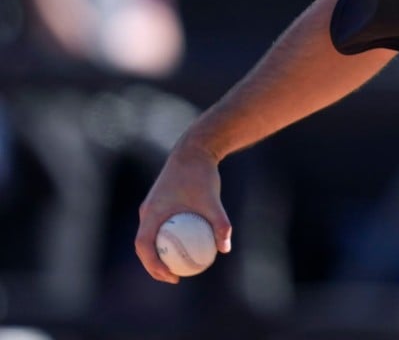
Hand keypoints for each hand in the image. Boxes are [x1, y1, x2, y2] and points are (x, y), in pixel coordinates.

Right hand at [134, 141, 231, 283]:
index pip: (143, 245)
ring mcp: (153, 207)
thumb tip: (225, 249)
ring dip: (160, 253)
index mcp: (152, 212)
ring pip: (151, 236)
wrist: (194, 150)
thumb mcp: (212, 200)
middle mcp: (148, 211)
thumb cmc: (201, 174)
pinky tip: (188, 246)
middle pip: (144, 245)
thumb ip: (219, 223)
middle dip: (154, 265)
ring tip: (179, 267)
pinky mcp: (160, 203)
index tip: (170, 276)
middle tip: (174, 278)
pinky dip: (169, 239)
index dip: (152, 264)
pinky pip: (161, 227)